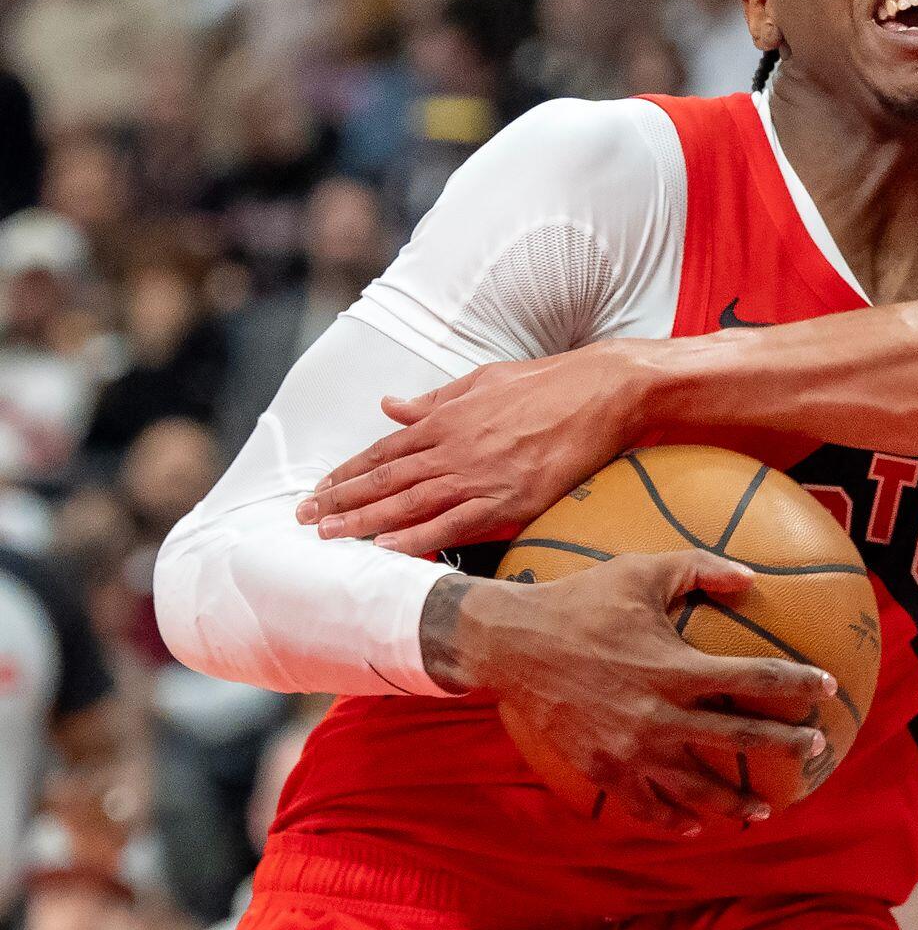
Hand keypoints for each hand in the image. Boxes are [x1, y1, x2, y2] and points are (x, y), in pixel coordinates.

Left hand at [296, 343, 643, 554]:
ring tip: (330, 536)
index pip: (383, 452)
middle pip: (385, 481)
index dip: (347, 473)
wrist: (601, 393)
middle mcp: (453, 448)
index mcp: (445, 419)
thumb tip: (389, 407)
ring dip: (365, 522)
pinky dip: (418, 537)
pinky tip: (388, 548)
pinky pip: (454, 524)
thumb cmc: (546, 384)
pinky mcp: (510, 500)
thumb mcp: (482, 381)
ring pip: (409, 504)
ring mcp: (480, 476)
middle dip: (341, 501)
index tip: (319, 490)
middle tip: (305, 521)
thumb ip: (434, 400)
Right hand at [430, 550, 835, 831]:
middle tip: (815, 749)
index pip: (755, 679)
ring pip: (697, 788)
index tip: (827, 686)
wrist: (510, 645)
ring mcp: (630, 749)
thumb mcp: (642, 571)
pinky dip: (673, 818)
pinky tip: (693, 824)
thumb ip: (700, 569)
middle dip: (785, 746)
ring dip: (735, 802)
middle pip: (740, 740)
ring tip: (763, 810)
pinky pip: (646, 805)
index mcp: (676, 667)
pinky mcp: (603, 768)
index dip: (797, 684)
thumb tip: (752, 578)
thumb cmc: (581, 600)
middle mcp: (659, 715)